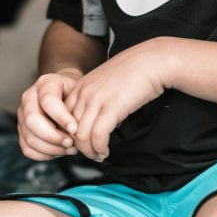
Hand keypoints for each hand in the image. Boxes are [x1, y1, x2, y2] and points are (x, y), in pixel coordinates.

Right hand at [17, 70, 81, 160]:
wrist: (66, 93)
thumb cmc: (75, 94)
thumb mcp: (80, 92)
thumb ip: (77, 107)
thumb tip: (75, 132)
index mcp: (45, 84)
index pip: (47, 100)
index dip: (61, 117)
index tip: (75, 129)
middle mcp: (29, 97)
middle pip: (32, 120)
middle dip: (53, 136)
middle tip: (71, 143)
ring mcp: (22, 114)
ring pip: (29, 137)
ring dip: (51, 148)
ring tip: (68, 149)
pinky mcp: (21, 129)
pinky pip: (27, 148)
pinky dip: (44, 155)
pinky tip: (59, 151)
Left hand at [65, 41, 169, 161]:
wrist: (152, 61)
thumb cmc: (135, 72)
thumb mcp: (107, 83)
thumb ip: (98, 99)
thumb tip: (100, 122)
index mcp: (81, 86)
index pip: (63, 117)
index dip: (71, 134)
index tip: (83, 143)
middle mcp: (84, 92)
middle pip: (70, 128)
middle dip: (79, 146)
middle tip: (91, 154)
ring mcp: (96, 99)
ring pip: (81, 136)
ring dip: (89, 151)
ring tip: (99, 155)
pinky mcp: (112, 107)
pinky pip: (98, 135)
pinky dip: (100, 148)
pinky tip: (106, 151)